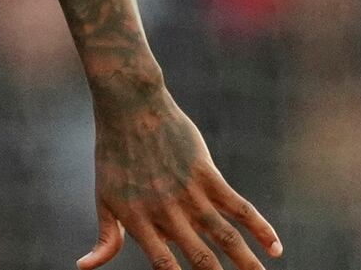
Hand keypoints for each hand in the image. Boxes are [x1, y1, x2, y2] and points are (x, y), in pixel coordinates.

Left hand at [79, 85, 281, 269]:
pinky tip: (276, 249)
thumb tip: (84, 268)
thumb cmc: (114, 154)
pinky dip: (261, 229)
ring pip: (226, 238)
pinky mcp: (207, 175)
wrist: (130, 107)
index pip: (165, 266)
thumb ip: (106, 237)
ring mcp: (188, 193)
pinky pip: (240, 208)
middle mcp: (165, 211)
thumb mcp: (104, 197)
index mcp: (138, 220)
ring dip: (248, 264)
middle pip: (202, 259)